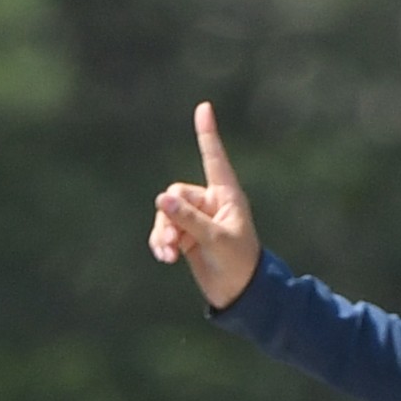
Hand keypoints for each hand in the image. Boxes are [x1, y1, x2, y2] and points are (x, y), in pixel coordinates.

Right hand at [148, 100, 260, 311]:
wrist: (239, 293)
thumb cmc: (239, 263)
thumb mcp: (215, 240)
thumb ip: (188, 220)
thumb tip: (161, 200)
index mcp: (226, 195)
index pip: (214, 158)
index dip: (207, 134)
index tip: (204, 108)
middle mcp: (210, 203)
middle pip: (176, 195)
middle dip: (169, 218)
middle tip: (172, 244)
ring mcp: (196, 220)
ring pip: (167, 214)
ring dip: (163, 234)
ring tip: (168, 255)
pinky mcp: (186, 236)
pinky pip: (164, 231)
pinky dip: (161, 243)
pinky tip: (166, 258)